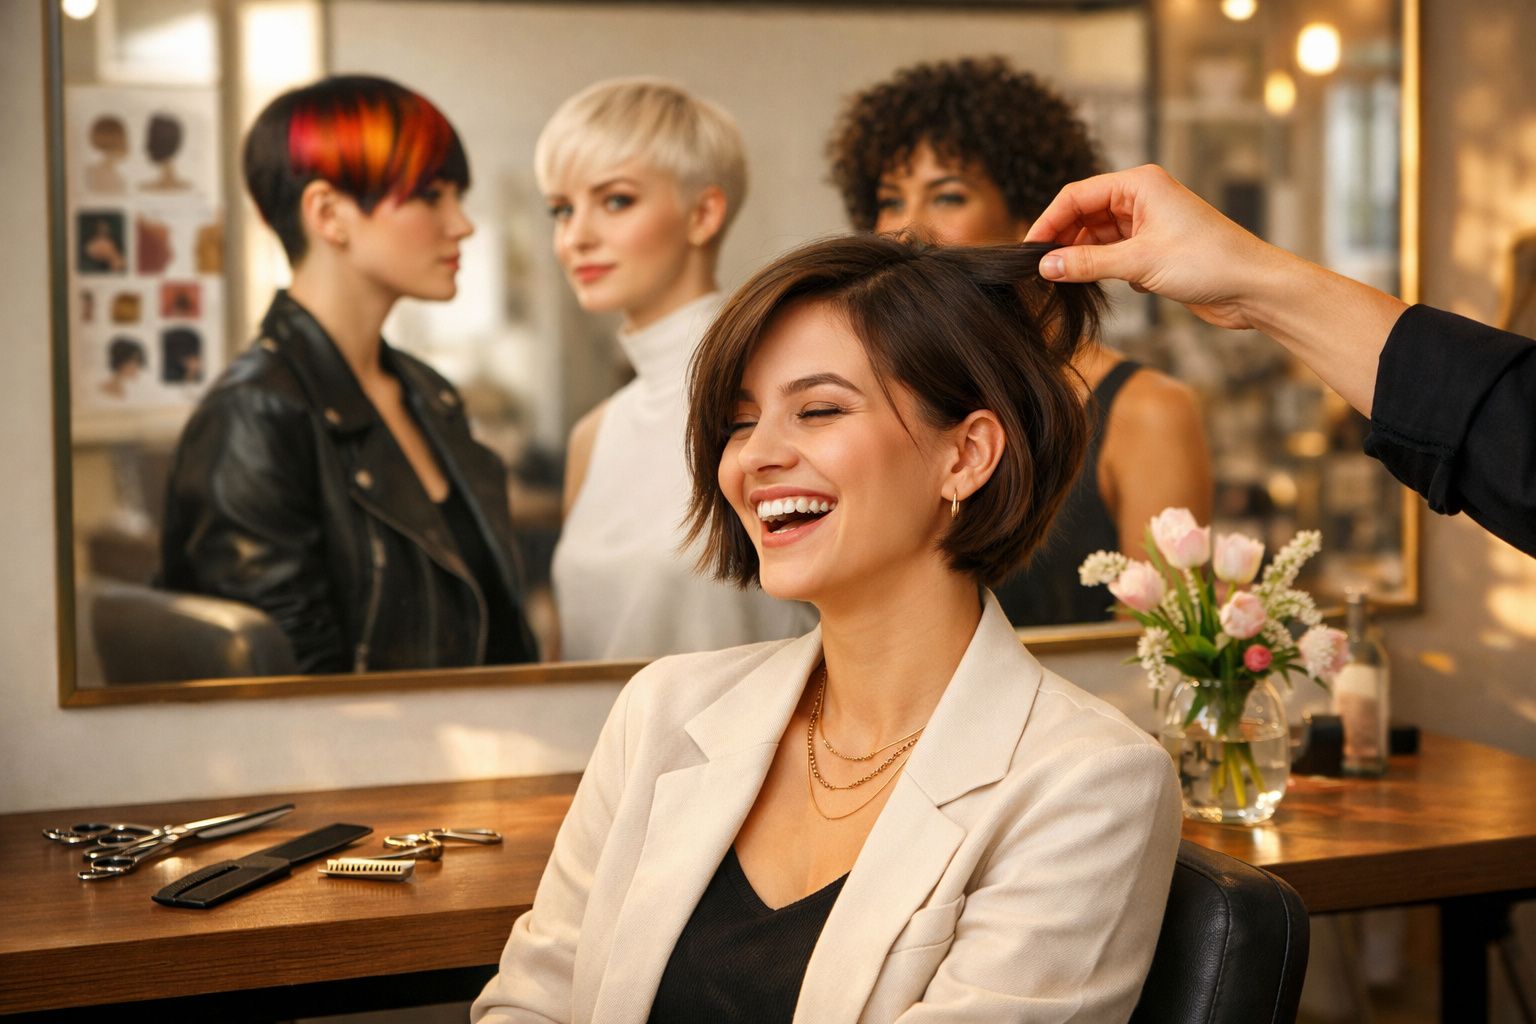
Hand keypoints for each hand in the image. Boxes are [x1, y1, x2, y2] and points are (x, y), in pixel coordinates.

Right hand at [1025, 164, 1285, 330]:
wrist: (1253, 287)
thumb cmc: (1209, 262)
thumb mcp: (1140, 262)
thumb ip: (1089, 263)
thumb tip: (1046, 266)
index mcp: (1140, 184)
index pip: (1077, 195)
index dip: (1049, 221)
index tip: (1028, 248)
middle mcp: (1142, 198)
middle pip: (1084, 213)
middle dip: (1062, 239)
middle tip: (1040, 268)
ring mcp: (1147, 224)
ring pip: (1096, 236)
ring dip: (1080, 256)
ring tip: (1060, 280)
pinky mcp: (1152, 249)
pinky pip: (1111, 254)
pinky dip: (1098, 268)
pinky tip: (1090, 285)